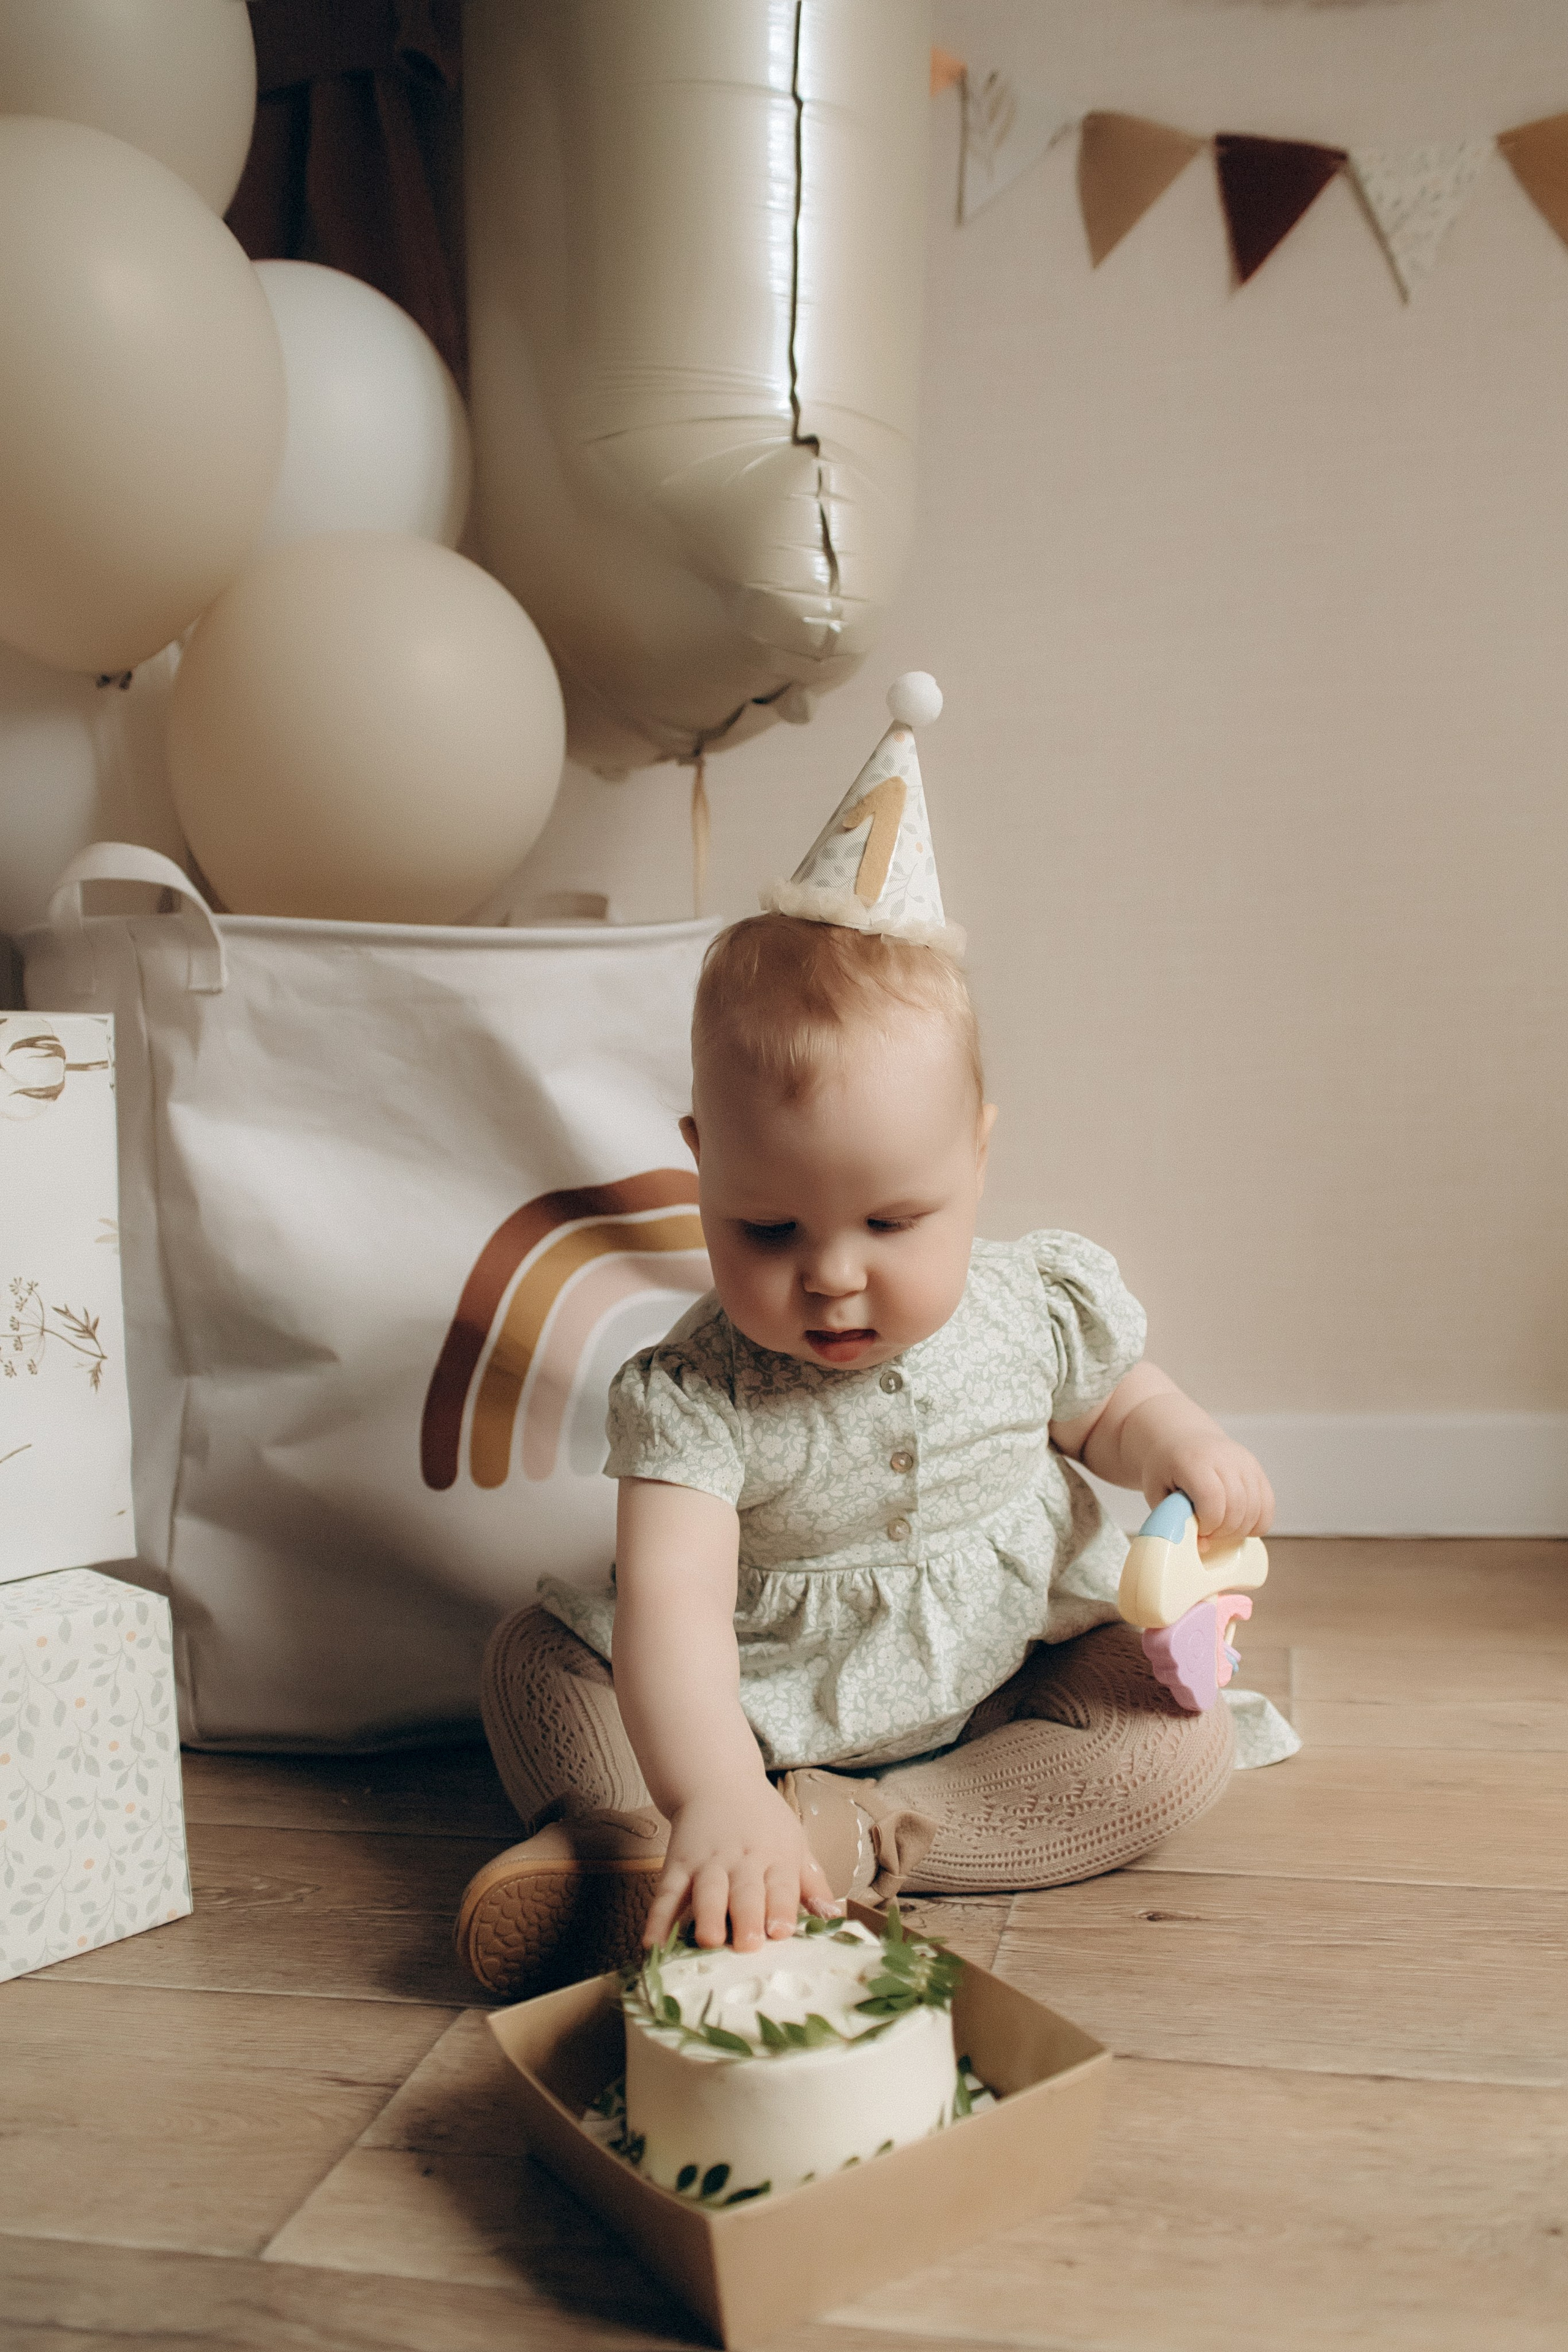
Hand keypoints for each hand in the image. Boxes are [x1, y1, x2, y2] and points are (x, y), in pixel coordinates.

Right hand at [643, 1779, 838, 1952]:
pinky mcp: (678, 1865)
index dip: (782, 1908)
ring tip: (709, 1940)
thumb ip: (812, 1883)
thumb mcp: (796, 1843)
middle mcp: (742, 1860)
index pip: (782, 1884)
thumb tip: (834, 1917)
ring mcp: (707, 1862)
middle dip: (747, 1917)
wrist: (718, 1781)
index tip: (781, 1932)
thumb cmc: (764, 1822)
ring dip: (707, 1916)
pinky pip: (667, 1894)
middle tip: (748, 1944)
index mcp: (776, 1856)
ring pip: (707, 1891)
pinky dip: (658, 1919)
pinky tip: (653, 1943)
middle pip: (745, 1890)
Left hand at [1145, 1430, 1273, 1541]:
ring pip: (1256, 1509)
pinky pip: (1268, 1505)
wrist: (1181, 1438)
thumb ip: (1174, 1520)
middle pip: (1237, 1507)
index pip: (1212, 1499)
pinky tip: (1239, 1524)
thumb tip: (1204, 1547)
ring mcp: (1244, 1462)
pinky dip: (1257, 1522)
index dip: (1208, 1524)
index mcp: (1193, 1461)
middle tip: (1209, 1532)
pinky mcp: (1256, 1469)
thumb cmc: (1166, 1467)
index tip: (1199, 1529)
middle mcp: (1224, 1458)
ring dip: (1241, 1529)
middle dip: (1224, 1531)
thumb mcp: (1156, 1492)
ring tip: (1221, 1528)